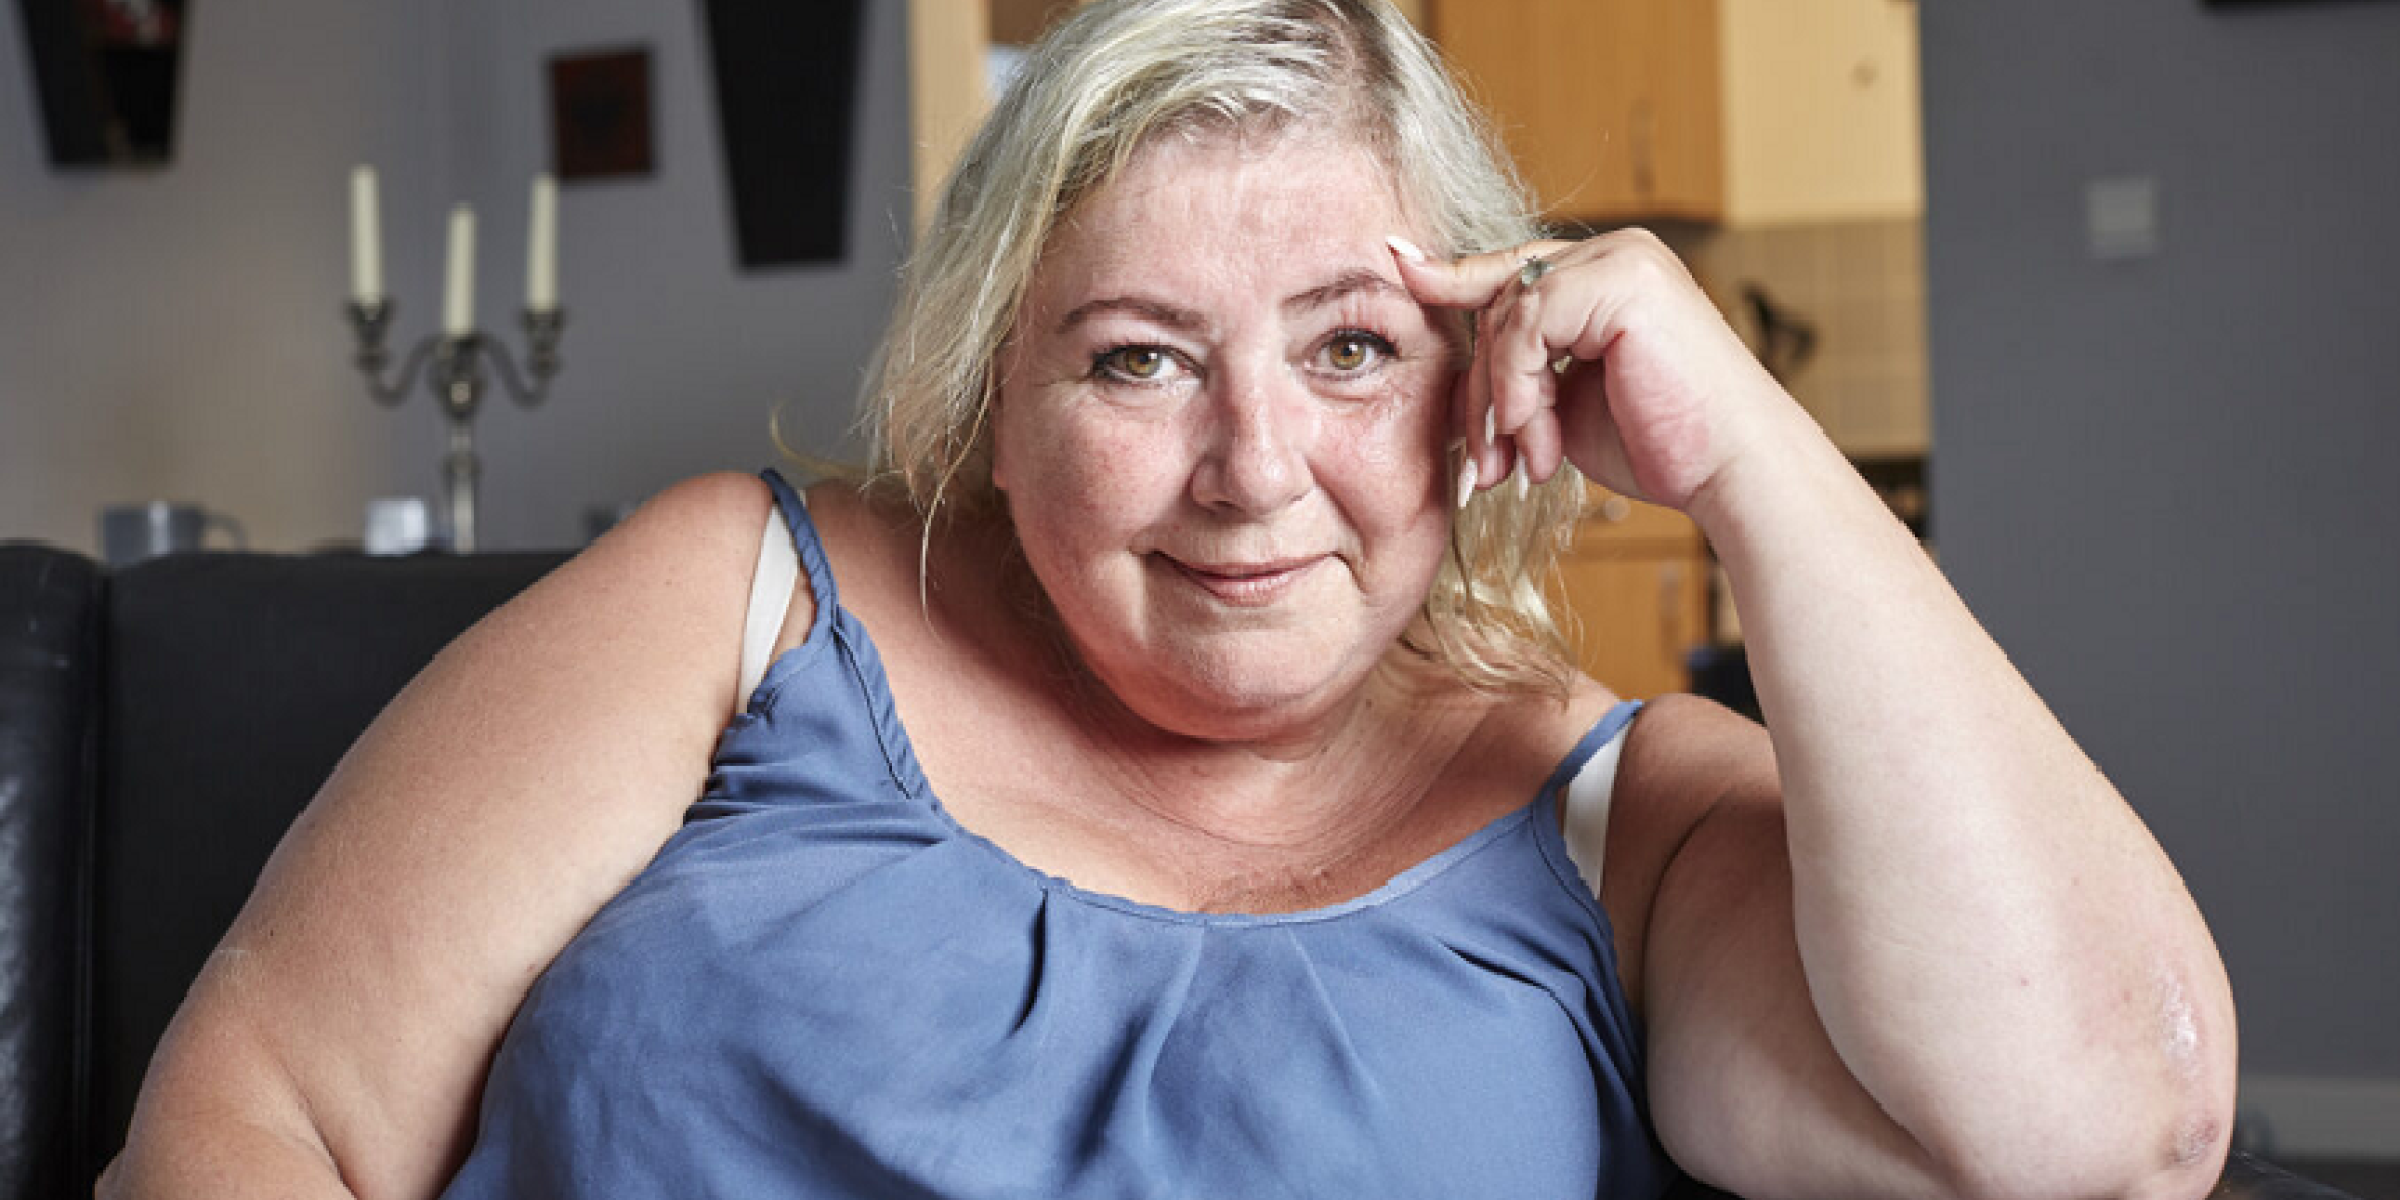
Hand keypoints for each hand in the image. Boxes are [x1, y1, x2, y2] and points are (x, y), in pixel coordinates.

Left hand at [1391, 229, 1793, 513]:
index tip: (1399, 269)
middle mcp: (1616, 252)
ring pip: (1508, 316)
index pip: (1511, 275)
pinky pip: (1529, 324)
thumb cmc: (1661, 445)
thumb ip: (1523, 371)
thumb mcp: (1568, 403)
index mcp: (1606, 273)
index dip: (1452, 277)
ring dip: (1504, 404)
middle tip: (1484, 466)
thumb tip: (1461, 376)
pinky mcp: (1623, 280)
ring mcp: (1623, 258)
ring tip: (1525, 464)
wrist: (1730, 471)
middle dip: (1482, 392)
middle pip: (1498, 300)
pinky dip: (1520, 387)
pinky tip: (1541, 438)